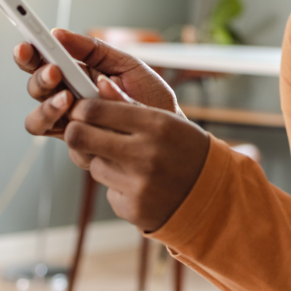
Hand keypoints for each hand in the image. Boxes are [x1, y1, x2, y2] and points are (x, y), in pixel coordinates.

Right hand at [17, 29, 181, 159]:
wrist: (171, 132)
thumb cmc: (149, 96)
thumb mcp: (127, 65)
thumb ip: (94, 50)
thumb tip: (59, 33)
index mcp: (75, 74)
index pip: (43, 62)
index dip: (29, 54)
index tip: (26, 45)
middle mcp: (67, 98)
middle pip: (34, 89)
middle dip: (40, 79)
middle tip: (55, 72)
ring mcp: (71, 125)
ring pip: (37, 120)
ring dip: (47, 107)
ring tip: (68, 98)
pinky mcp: (80, 147)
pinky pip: (62, 141)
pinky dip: (72, 129)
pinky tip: (85, 119)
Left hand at [65, 76, 210, 232]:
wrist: (213, 193)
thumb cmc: (185, 148)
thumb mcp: (166, 120)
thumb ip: (130, 104)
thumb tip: (99, 82)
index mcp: (156, 124)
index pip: (95, 110)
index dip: (81, 108)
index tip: (81, 110)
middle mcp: (146, 154)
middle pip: (80, 136)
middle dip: (77, 131)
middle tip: (82, 131)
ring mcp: (139, 185)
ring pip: (94, 166)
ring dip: (104, 162)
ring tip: (130, 162)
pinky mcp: (133, 208)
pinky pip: (109, 191)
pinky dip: (119, 186)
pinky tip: (141, 184)